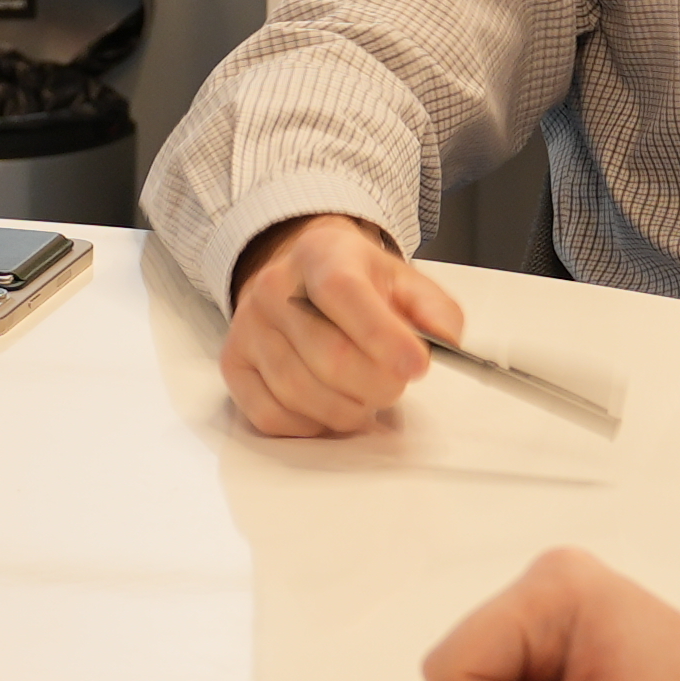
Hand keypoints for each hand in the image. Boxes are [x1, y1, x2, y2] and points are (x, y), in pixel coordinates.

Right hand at [222, 213, 463, 437]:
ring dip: (347, 410)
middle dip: (376, 386)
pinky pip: (270, 415)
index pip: (344, 294)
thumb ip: (434, 309)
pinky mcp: (233, 364)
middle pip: (328, 357)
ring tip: (366, 398)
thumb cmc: (354, 281)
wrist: (298, 273)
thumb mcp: (402, 279)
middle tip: (394, 385)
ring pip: (300, 393)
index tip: (417, 367)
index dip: (383, 337)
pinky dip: (310, 425)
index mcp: (321, 255)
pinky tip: (329, 408)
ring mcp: (248, 328)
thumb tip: (445, 343)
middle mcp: (274, 288)